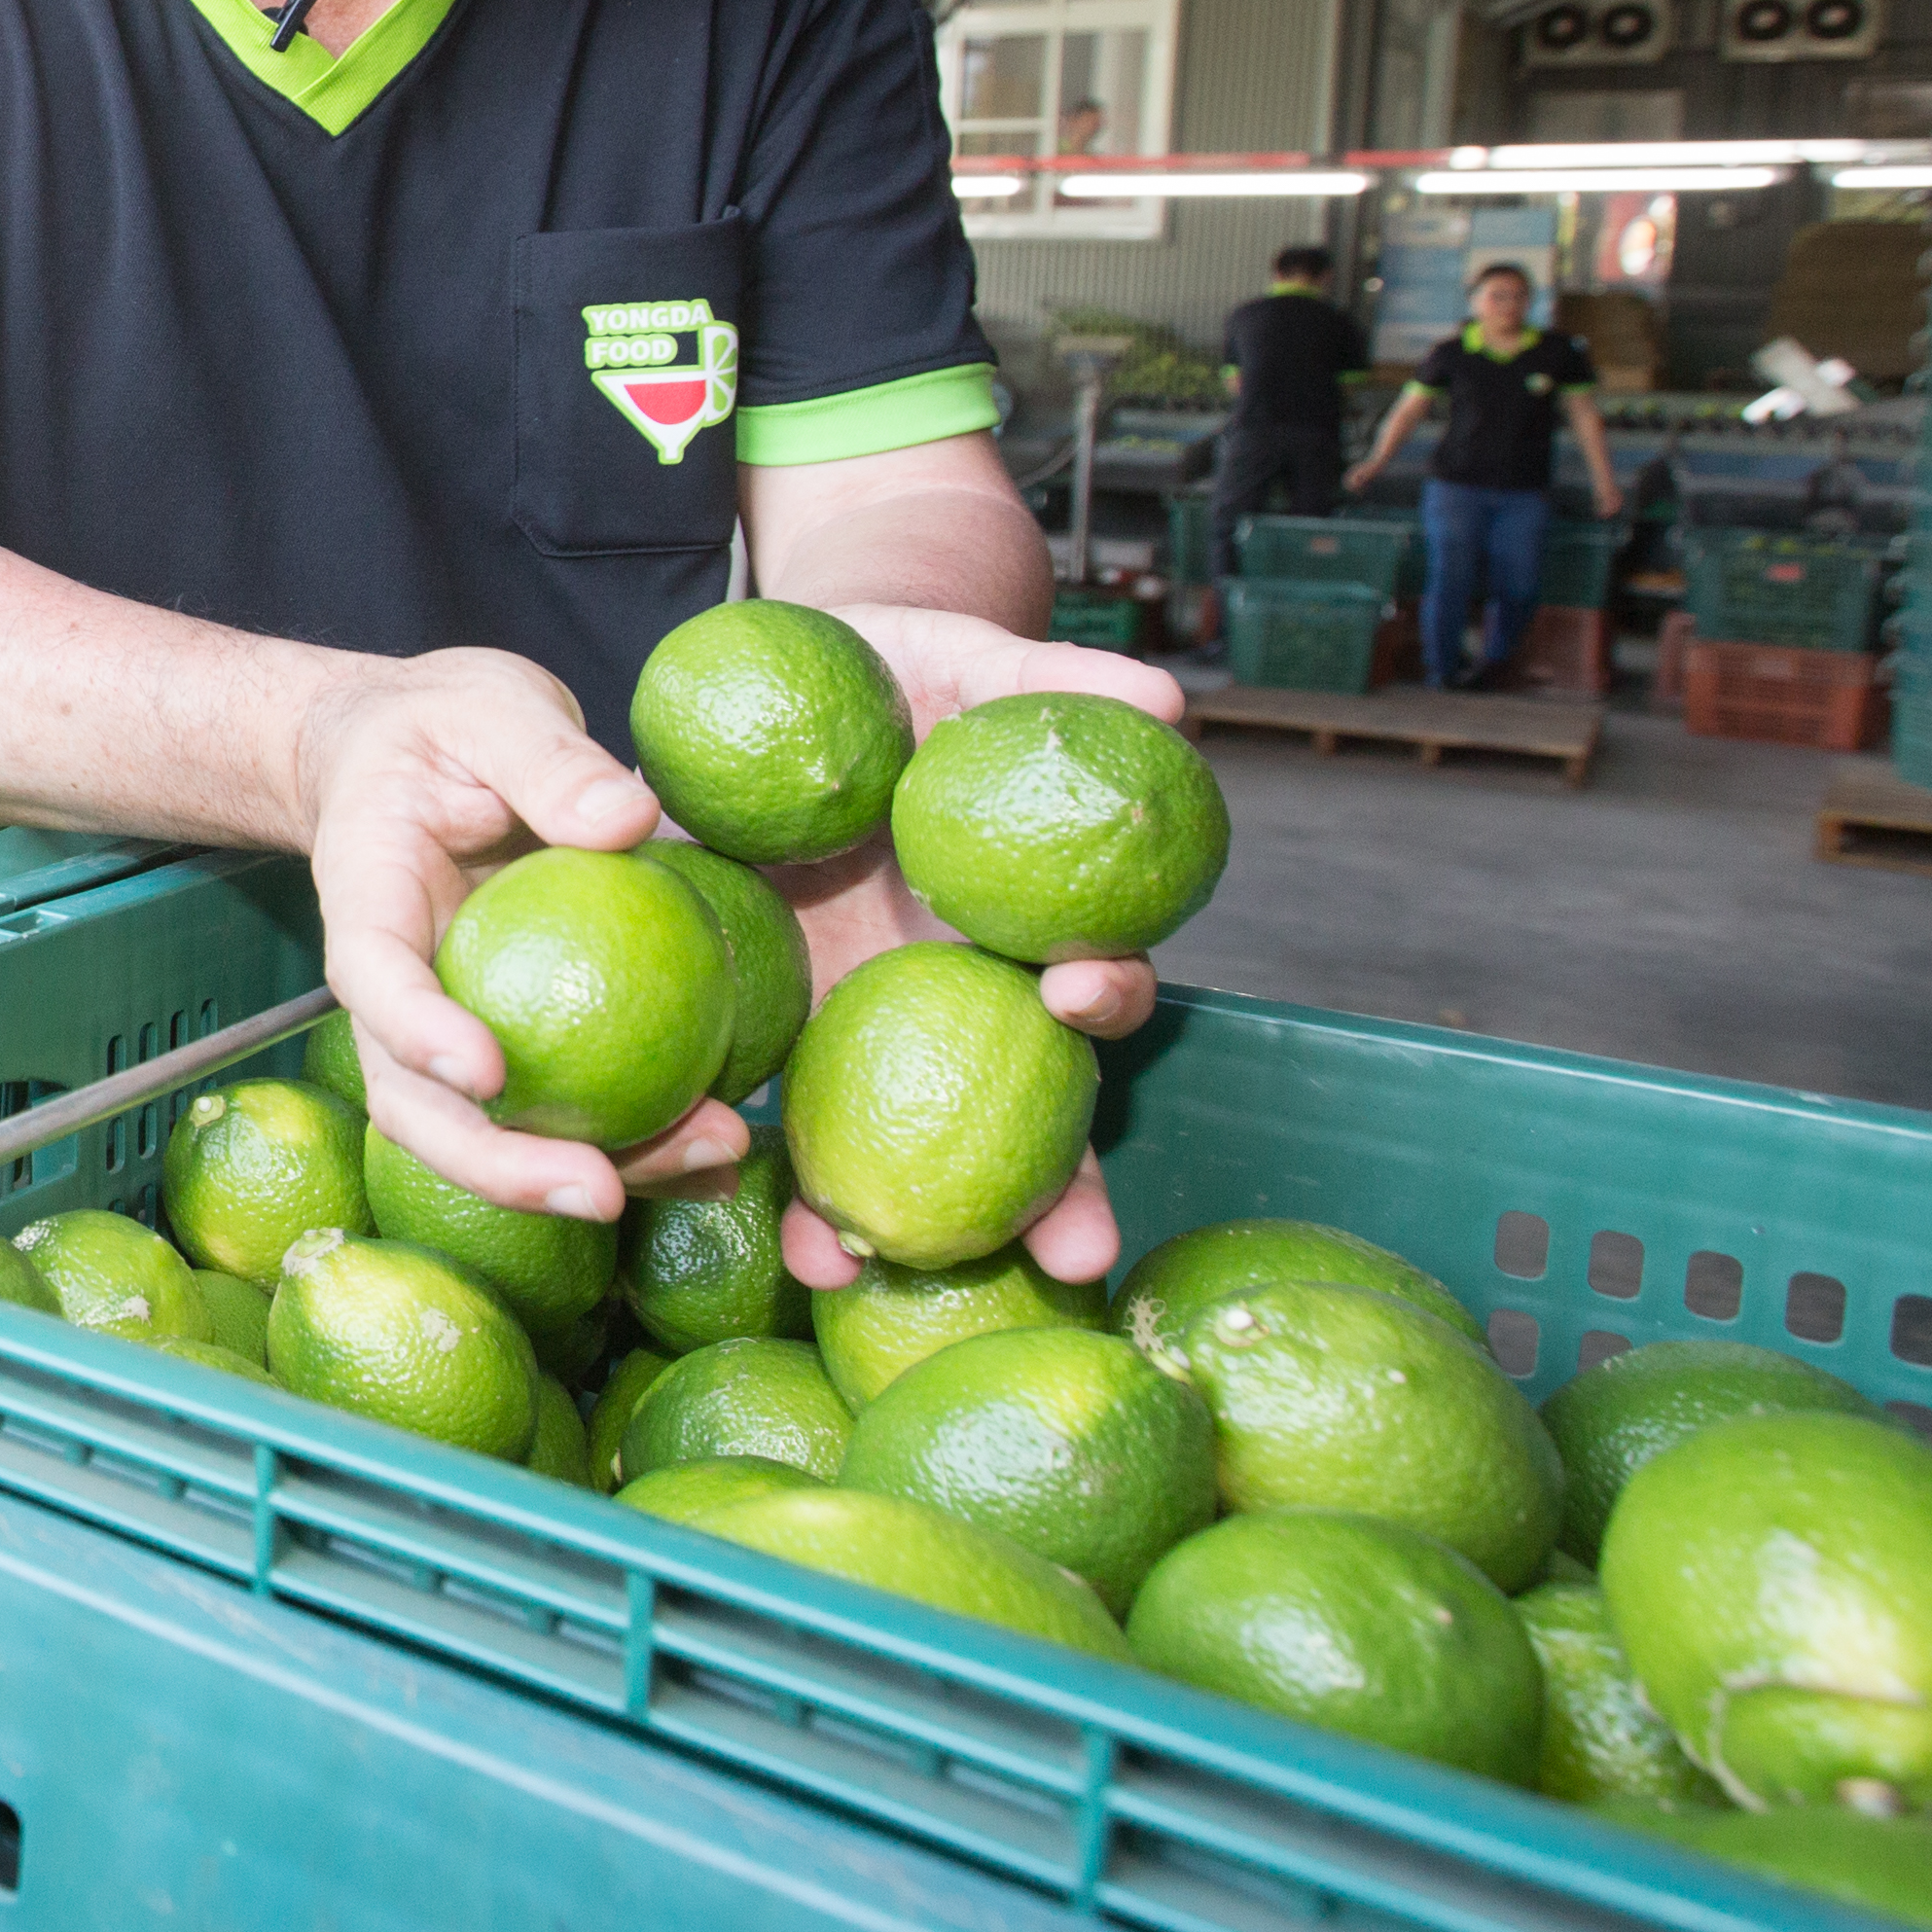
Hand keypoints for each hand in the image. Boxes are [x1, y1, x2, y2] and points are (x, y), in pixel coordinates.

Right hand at [296, 651, 755, 1230]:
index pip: (377, 981)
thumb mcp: (487, 707)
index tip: (487, 1071)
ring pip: (488, 1131)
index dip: (419, 1035)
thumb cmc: (438, 725)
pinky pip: (563, 1106)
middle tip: (596, 1191)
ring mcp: (447, 1029)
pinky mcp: (514, 1040)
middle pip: (416, 1105)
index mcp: (368, 902)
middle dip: (498, 1167)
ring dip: (588, 1168)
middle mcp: (397, 989)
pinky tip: (722, 1146)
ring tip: (706, 1161)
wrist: (404, 755)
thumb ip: (546, 759)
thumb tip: (629, 824)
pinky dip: (639, 1139)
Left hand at [769, 604, 1189, 1296]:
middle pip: (1033, 1114)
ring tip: (852, 1270)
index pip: (1094, 973)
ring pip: (909, 1154)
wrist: (782, 690)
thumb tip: (1161, 696)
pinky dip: (781, 1188)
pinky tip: (770, 1247)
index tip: (1084, 993)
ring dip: (895, 1230)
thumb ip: (1047, 676)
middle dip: (1059, 1196)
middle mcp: (965, 992)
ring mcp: (876, 1028)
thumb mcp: (960, 660)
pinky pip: (786, 1124)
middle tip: (1075, 1257)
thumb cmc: (900, 672)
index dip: (1109, 995)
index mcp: (1023, 916)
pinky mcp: (781, 1038)